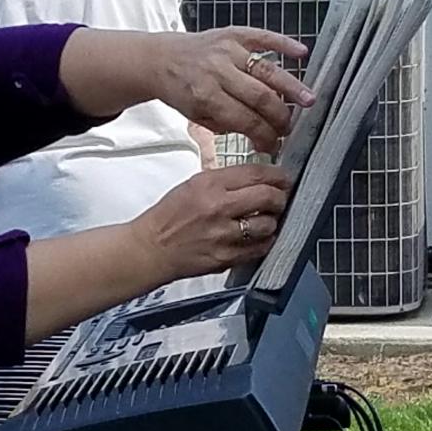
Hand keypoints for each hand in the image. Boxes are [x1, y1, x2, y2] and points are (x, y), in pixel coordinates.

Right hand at [127, 164, 291, 281]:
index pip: (256, 173)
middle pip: (269, 197)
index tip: (282, 179)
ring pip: (268, 224)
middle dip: (279, 197)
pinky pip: (260, 248)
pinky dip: (263, 241)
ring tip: (263, 220)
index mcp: (208, 185)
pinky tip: (255, 237)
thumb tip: (257, 179)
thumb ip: (224, 181)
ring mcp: (223, 235)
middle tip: (278, 199)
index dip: (277, 175)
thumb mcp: (192, 186)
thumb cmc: (167, 219)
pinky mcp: (226, 257)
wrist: (149, 249)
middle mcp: (218, 208)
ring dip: (271, 222)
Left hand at [153, 27, 312, 153]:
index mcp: (205, 96)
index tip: (275, 145)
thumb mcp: (195, 116)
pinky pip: (263, 37)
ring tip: (309, 101)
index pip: (245, 120)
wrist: (159, 60)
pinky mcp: (232, 34)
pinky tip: (302, 53)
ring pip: (267, 70)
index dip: (264, 135)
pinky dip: (284, 43)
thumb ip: (225, 124)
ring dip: (291, 87)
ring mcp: (227, 50)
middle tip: (290, 127)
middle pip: (260, 97)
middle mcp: (217, 72)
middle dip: (280, 116)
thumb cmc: (180, 89)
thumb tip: (259, 134)